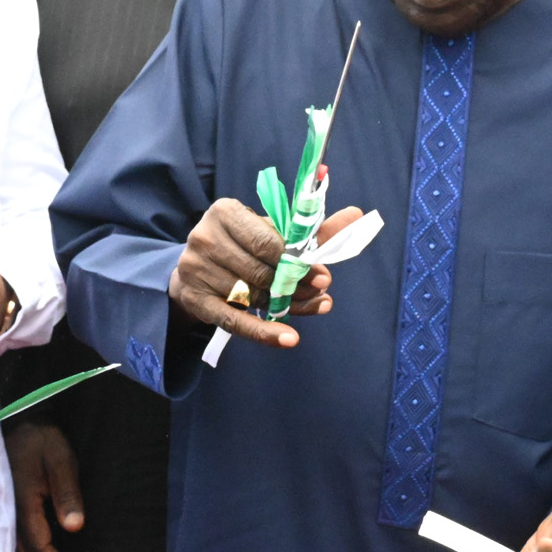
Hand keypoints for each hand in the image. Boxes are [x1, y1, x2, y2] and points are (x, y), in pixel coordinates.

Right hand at [8, 420, 84, 551]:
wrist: (20, 424)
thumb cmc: (43, 442)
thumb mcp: (61, 461)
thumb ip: (67, 494)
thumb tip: (75, 527)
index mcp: (21, 503)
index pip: (38, 547)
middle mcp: (7, 514)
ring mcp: (2, 514)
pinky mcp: (4, 511)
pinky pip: (13, 544)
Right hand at [168, 202, 360, 350]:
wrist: (196, 269)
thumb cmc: (242, 245)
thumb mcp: (271, 231)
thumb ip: (312, 228)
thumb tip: (357, 214)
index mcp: (225, 211)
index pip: (266, 240)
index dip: (297, 260)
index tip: (324, 276)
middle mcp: (204, 237)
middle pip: (260, 270)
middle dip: (294, 285)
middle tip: (320, 295)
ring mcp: (196, 270)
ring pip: (251, 295)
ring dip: (283, 307)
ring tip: (306, 308)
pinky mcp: (194, 300)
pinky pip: (234, 322)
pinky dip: (264, 333)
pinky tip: (288, 339)